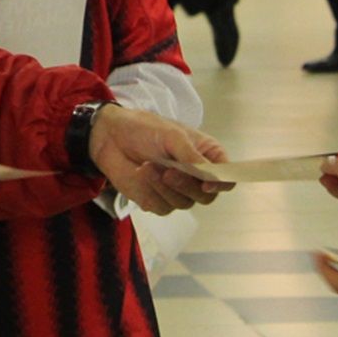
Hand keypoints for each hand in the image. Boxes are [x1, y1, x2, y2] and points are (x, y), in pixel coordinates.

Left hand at [89, 107, 233, 214]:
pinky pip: (163, 207)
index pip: (227, 177)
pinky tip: (141, 173)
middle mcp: (196, 176)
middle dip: (186, 186)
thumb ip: (192, 156)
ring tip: (147, 166)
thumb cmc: (145, 129)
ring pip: (183, 203)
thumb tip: (210, 176)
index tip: (206, 183)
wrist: (111, 136)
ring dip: (164, 187)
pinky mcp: (158, 200)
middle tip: (168, 172)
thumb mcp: (171, 135)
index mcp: (207, 155)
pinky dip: (151, 192)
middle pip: (206, 196)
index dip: (221, 183)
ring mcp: (178, 190)